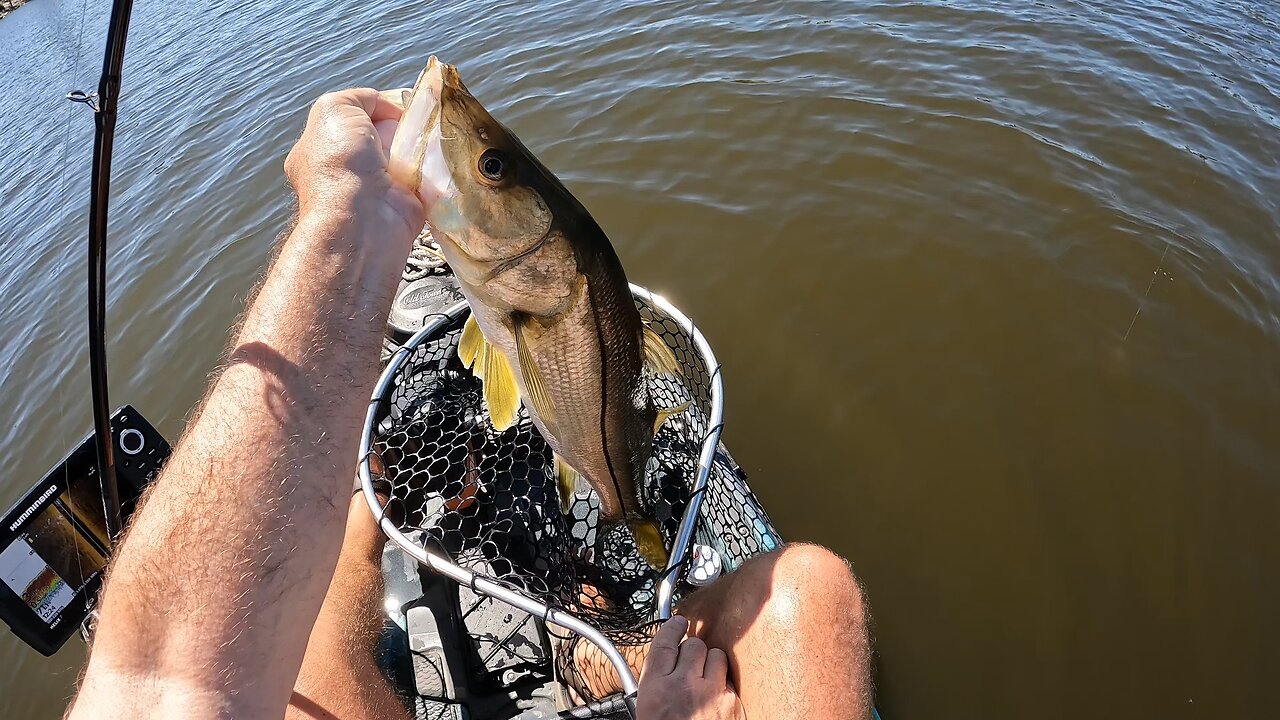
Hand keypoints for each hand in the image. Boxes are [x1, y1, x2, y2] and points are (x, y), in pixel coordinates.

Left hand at [285, 88, 425, 246]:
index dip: (377, 109)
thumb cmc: (340, 162)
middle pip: (383, 136)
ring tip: (426, 140)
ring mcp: (376, 189)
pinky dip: (433, 167)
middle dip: (400, 128)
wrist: (363, 218)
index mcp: (323, 148)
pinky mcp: (406, 204)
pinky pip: (424, 177)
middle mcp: (347, 170)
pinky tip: (435, 160)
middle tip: (413, 124)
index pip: (353, 119)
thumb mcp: (334, 108)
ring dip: (418, 146)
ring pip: (406, 155)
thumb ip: (358, 98)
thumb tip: (387, 107)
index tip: (397, 107)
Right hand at [637, 616, 745, 719]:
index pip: (664, 643)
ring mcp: (711, 694)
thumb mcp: (648, 706)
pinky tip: (716, 696)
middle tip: (690, 666)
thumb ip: (656, 679)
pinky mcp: (733, 703)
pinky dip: (724, 683)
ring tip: (705, 680)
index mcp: (657, 688)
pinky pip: (730, 678)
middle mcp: (684, 687)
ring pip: (716, 655)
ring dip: (711, 663)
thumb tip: (667, 658)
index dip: (672, 628)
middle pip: (693, 644)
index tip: (677, 623)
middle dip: (692, 652)